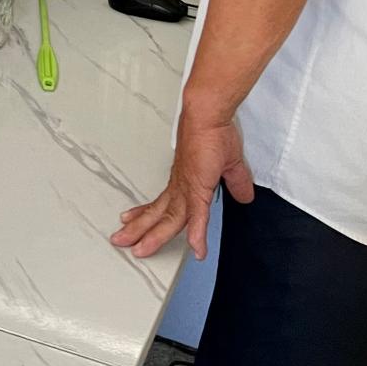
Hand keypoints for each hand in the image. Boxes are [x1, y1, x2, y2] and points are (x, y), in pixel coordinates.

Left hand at [110, 108, 253, 259]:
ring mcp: (188, 188)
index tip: (136, 227)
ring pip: (169, 219)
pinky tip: (196, 248)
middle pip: (159, 215)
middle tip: (121, 242)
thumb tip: (244, 196)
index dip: (150, 217)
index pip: (164, 205)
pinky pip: (198, 216)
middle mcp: (181, 186)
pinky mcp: (199, 188)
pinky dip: (197, 233)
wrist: (208, 115)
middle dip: (140, 231)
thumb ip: (236, 182)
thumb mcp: (230, 164)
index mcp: (185, 182)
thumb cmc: (213, 133)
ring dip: (154, 236)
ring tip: (137, 250)